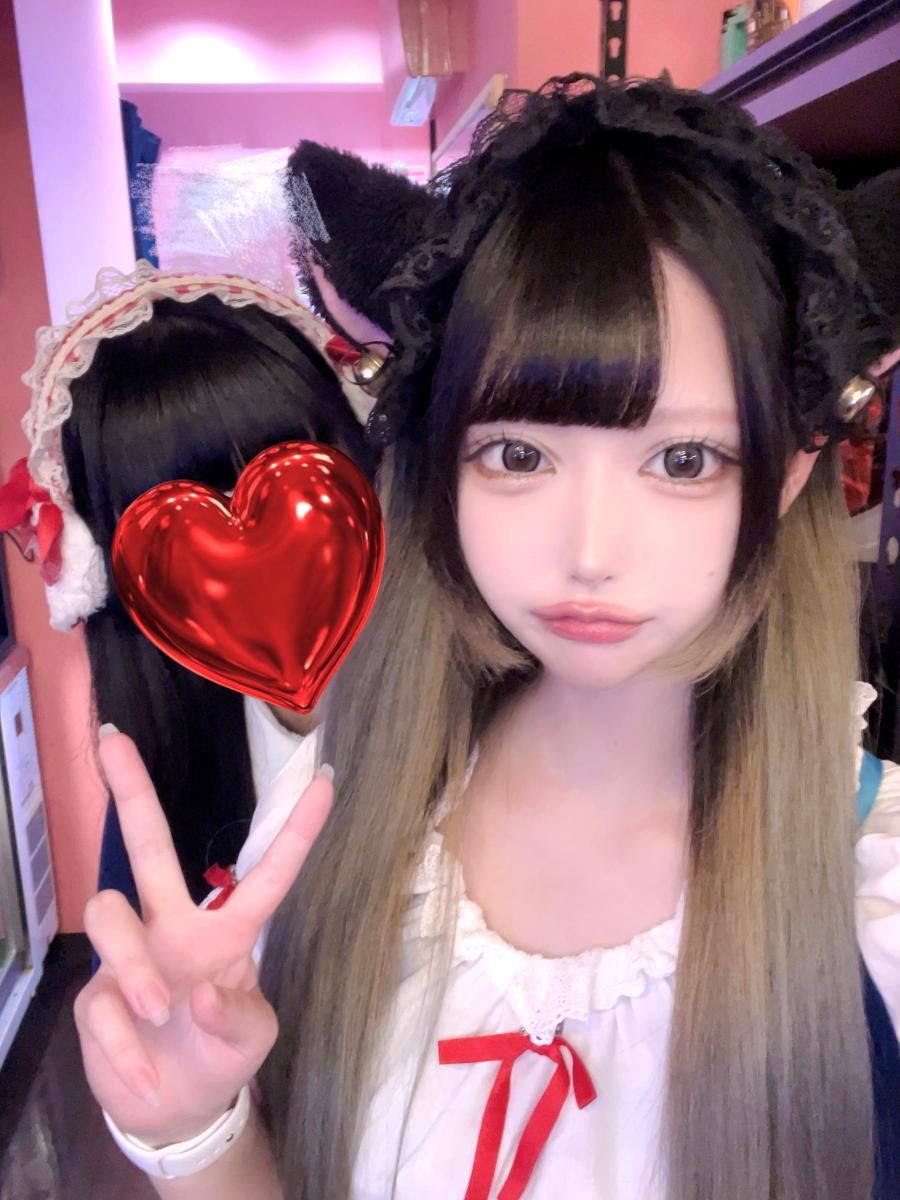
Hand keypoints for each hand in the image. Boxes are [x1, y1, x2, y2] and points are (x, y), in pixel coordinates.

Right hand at [74, 730, 331, 1144]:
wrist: (174, 1109)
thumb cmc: (220, 1055)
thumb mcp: (251, 1040)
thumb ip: (238, 1017)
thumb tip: (199, 993)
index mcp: (228, 931)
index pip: (265, 873)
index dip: (296, 831)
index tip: (326, 777)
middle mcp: (174, 927)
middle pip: (149, 848)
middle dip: (132, 792)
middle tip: (114, 740)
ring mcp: (130, 955)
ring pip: (110, 912)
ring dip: (135, 965)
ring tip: (159, 1013)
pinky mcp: (95, 996)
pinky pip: (100, 1003)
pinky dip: (126, 1046)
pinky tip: (146, 1075)